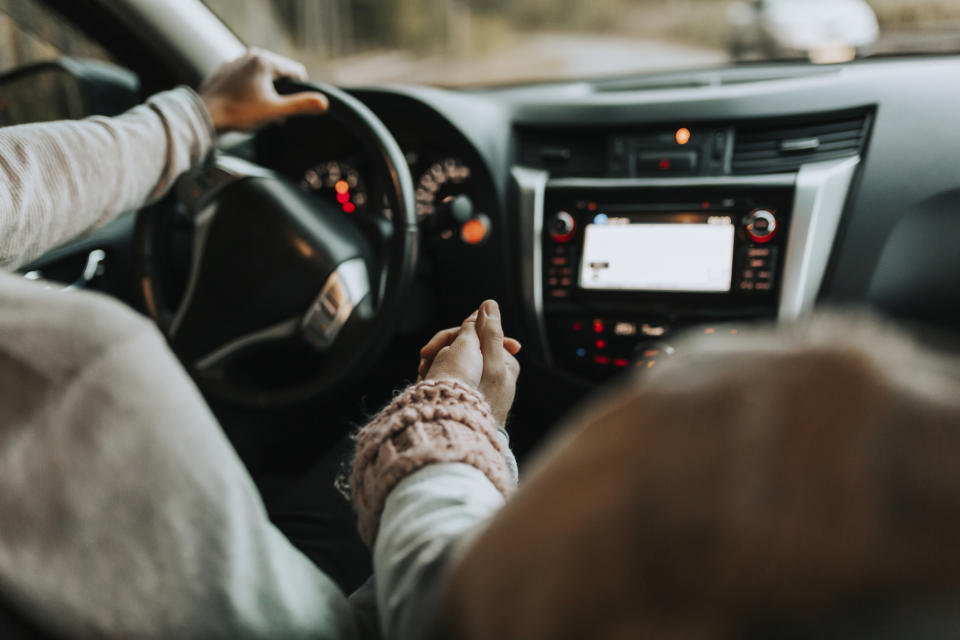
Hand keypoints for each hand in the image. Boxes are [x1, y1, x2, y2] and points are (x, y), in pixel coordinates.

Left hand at [199, 48, 328, 132]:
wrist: (204, 117)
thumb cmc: (238, 113)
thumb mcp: (275, 111)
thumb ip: (301, 105)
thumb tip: (325, 103)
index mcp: (264, 60)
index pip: (296, 72)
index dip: (298, 92)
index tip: (288, 108)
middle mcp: (250, 55)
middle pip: (279, 75)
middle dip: (281, 94)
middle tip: (272, 114)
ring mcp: (235, 62)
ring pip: (262, 77)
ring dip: (266, 94)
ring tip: (257, 112)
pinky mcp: (225, 71)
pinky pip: (246, 79)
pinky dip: (250, 92)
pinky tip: (243, 107)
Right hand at [422, 300, 520, 425]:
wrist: (467, 437)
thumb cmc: (482, 404)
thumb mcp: (491, 362)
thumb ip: (491, 333)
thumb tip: (489, 304)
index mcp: (504, 360)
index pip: (476, 334)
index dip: (451, 337)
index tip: (429, 348)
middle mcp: (494, 370)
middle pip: (464, 345)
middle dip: (441, 351)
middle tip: (422, 362)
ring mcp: (480, 383)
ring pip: (453, 359)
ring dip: (435, 363)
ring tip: (423, 375)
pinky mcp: (468, 394)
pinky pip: (450, 375)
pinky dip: (437, 376)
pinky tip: (427, 382)